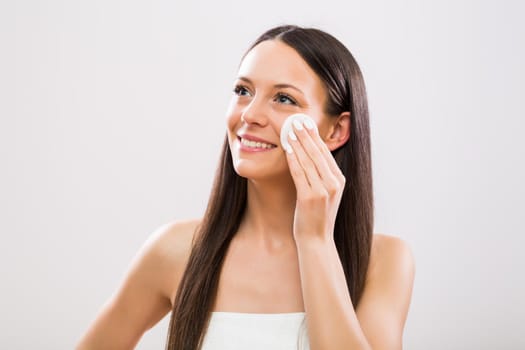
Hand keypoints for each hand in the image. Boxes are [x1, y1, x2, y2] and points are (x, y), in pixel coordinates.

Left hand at [285, 118, 345, 243]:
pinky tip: (287, 149)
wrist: (316, 241)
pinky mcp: (310, 197)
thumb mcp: (325, 194)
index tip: (306, 123)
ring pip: (308, 160)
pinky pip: (300, 173)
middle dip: (306, 135)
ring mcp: (323, 190)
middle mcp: (334, 183)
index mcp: (339, 180)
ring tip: (290, 131)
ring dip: (298, 143)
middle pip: (318, 153)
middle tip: (296, 121)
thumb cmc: (316, 216)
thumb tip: (310, 155)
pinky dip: (293, 159)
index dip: (315, 136)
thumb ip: (322, 176)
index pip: (326, 153)